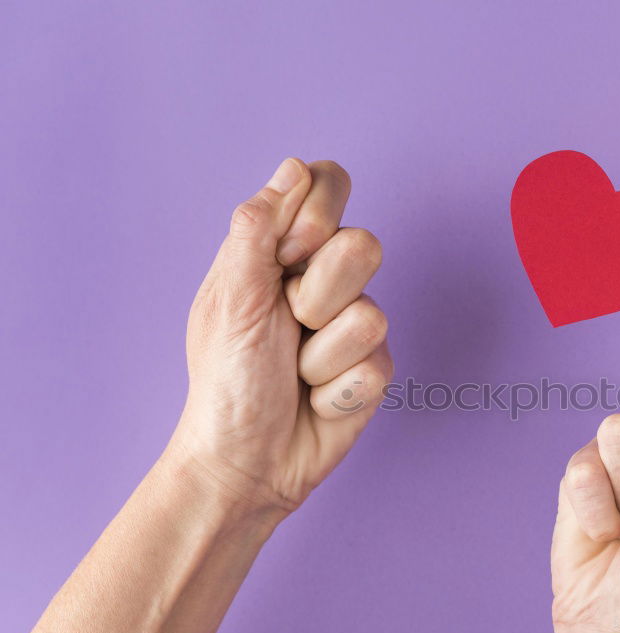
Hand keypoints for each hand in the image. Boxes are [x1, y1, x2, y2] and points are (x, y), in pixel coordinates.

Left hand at [169, 158, 391, 514]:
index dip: (317, 216)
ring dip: (320, 355)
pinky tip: (316, 401)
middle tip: (286, 325)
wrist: (246, 461)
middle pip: (364, 244)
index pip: (326, 184)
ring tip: (296, 373)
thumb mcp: (231, 299)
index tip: (284, 258)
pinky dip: (335, 391)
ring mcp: (355, 324)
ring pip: (371, 314)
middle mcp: (324, 280)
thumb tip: (292, 168)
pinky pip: (377, 365)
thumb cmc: (227, 382)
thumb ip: (259, 230)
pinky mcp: (376, 368)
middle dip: (317, 295)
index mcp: (282, 251)